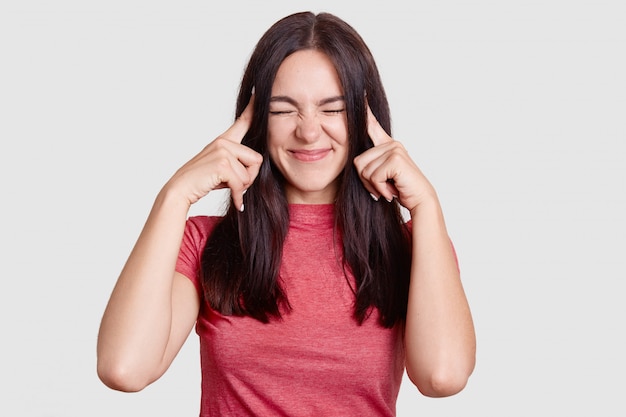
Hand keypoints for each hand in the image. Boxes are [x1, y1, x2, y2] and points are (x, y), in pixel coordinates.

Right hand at [165, 95, 262, 210]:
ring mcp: (223, 150)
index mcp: (224, 140)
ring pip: (250, 174)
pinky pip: (241, 183)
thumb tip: (256, 165)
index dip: (254, 108)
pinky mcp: (222, 163)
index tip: (260, 92)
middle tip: (233, 184)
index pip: (243, 121)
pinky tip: (235, 202)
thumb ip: (237, 162)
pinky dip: (238, 196)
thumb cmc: (201, 181)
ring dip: (241, 187)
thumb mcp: (222, 168)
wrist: (180, 190)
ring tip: (224, 187)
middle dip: (249, 178)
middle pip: (257, 160)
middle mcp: (224, 142)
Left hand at [353, 106, 436, 213]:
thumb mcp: (383, 175)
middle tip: (383, 186)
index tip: (360, 94)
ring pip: (364, 171)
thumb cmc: (401, 189)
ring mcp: (394, 149)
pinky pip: (373, 177)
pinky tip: (393, 190)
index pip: (372, 125)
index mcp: (387, 145)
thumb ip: (371, 165)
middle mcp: (391, 144)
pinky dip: (380, 189)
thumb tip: (356, 162)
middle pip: (357, 162)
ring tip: (389, 188)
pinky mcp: (395, 159)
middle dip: (367, 181)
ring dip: (374, 186)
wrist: (420, 200)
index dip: (364, 111)